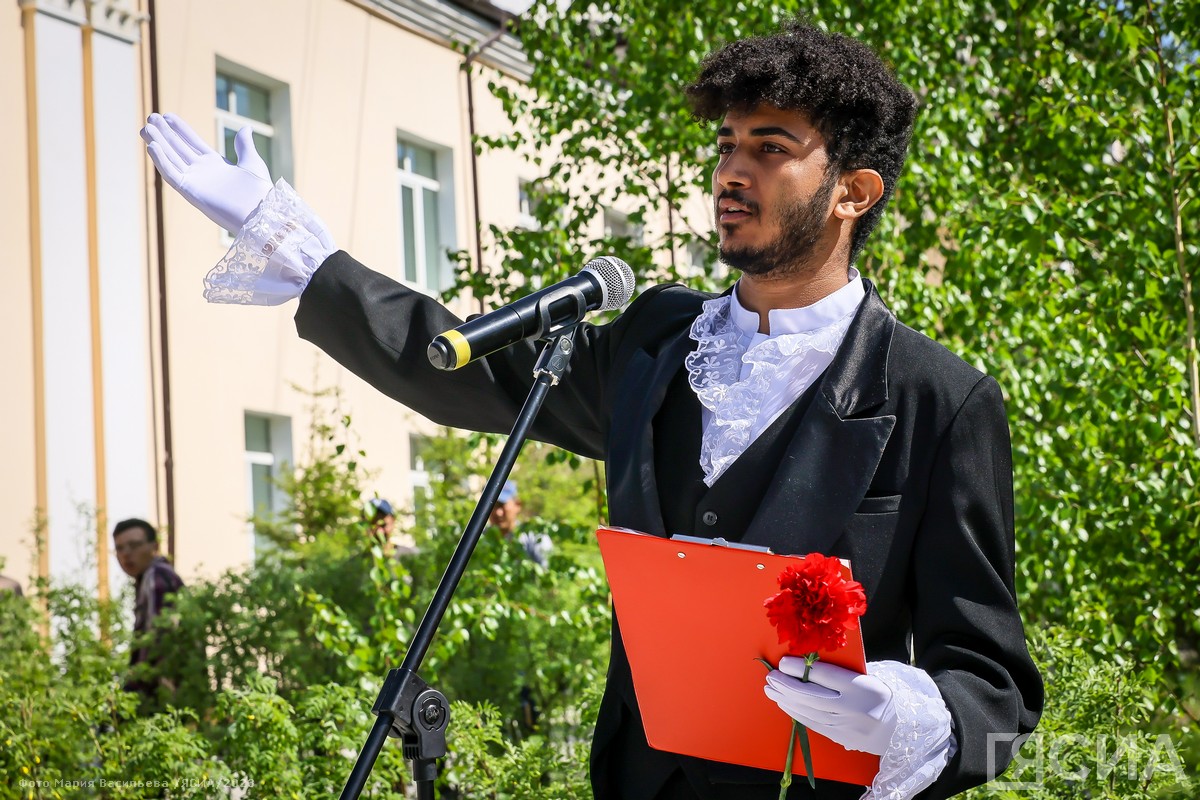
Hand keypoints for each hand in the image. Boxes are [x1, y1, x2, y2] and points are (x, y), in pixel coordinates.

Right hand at [140, 112, 272, 233]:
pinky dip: (161, 161)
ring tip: (146, 128)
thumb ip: (244, 145)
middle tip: (150, 117)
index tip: (167, 115)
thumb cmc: (259, 190)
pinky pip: (172, 175)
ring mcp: (195, 182)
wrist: (261, 211)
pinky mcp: (191, 192)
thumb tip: (245, 128)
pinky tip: (153, 146)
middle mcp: (202, 172)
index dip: (180, 129)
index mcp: (215, 165)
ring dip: (158, 144)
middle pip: (178, 149)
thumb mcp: (251, 162)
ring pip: (171, 159)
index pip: (192, 143)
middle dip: (164, 133)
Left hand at [764, 658, 896, 755]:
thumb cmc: (878, 696)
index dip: (800, 668)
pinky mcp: (840, 737)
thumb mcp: (867, 678)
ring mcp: (845, 725)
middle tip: (771, 676)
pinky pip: (812, 723)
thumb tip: (807, 664)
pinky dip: (796, 712)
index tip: (784, 662)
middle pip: (812, 694)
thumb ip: (841, 671)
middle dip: (787, 684)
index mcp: (861, 686)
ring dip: (786, 699)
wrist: (897, 729)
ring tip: (771, 689)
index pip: (825, 675)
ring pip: (809, 710)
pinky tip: (785, 704)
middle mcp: (852, 707)